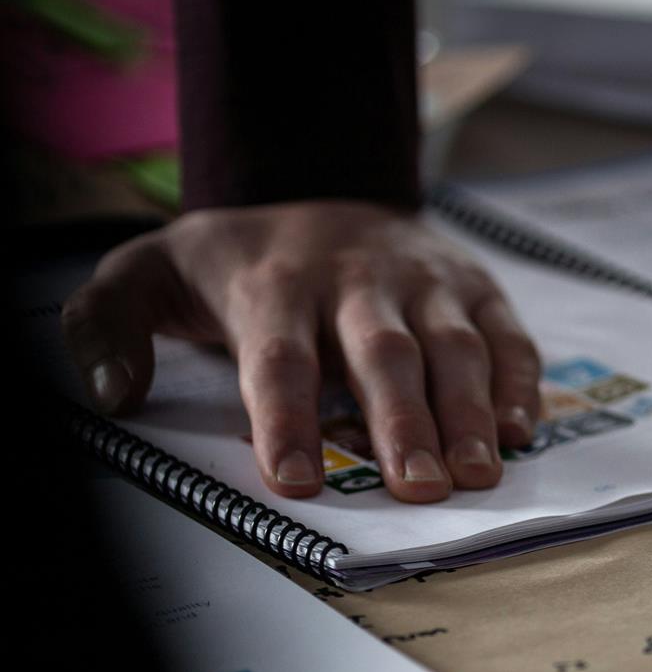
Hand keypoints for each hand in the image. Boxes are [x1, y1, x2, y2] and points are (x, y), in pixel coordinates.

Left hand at [62, 201, 541, 502]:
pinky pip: (507, 336)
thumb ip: (107, 324)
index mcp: (274, 281)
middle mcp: (356, 277)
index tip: (296, 481)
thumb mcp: (148, 274)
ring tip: (479, 474)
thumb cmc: (237, 262)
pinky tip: (523, 434)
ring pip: (454, 345)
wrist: (322, 183)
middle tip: (419, 489)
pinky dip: (521, 384)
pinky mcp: (476, 285)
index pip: (279, 357)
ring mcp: (425, 278)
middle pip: (383, 353)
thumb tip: (111, 393)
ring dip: (472, 412)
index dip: (287, 420)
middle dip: (403, 423)